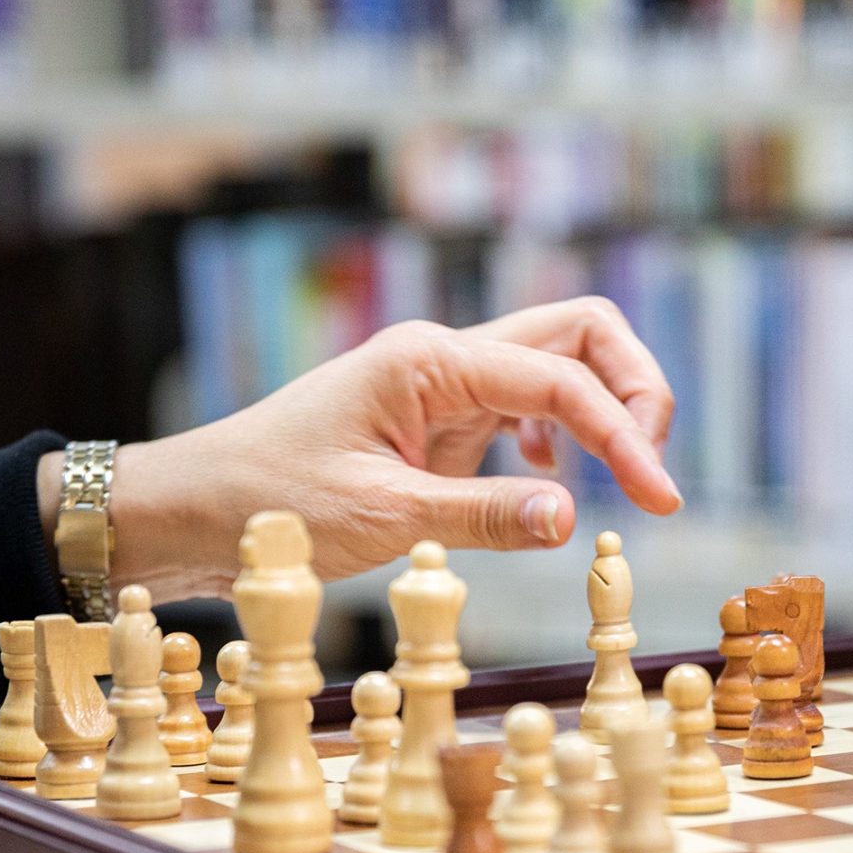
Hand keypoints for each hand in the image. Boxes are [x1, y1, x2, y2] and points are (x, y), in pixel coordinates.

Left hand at [43, 298, 681, 591]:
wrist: (191, 509)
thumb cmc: (267, 506)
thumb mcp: (380, 518)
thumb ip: (482, 515)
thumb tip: (574, 515)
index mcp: (431, 360)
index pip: (563, 381)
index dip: (625, 438)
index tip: (662, 501)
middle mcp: (444, 355)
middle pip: (580, 334)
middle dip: (635, 390)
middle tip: (653, 470)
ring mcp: (442, 382)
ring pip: (558, 362)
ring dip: (605, 407)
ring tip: (625, 477)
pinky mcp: (436, 417)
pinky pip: (525, 402)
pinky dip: (562, 432)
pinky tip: (549, 481)